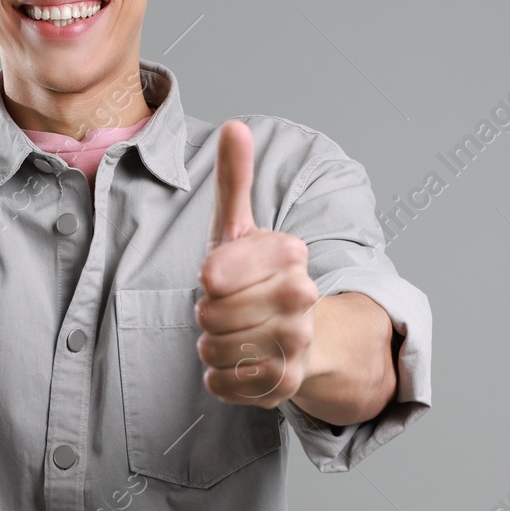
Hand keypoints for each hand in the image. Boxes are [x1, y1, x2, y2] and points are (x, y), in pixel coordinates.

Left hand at [196, 120, 319, 407]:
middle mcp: (303, 298)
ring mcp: (297, 343)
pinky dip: (217, 374)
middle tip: (225, 306)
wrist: (295, 331)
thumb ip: (234, 178)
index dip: (208, 278)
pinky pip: (222, 381)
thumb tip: (234, 125)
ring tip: (230, 331)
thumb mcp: (239, 225)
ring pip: (214, 348)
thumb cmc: (253, 273)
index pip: (214, 274)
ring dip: (210, 342)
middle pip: (211, 313)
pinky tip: (236, 360)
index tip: (217, 275)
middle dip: (206, 312)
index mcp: (290, 254)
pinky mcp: (285, 385)